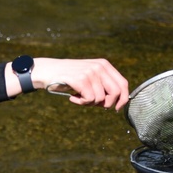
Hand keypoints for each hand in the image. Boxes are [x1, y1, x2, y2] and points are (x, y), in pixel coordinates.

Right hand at [9, 57, 129, 110]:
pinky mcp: (81, 80)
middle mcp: (99, 67)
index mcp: (104, 65)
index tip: (116, 108)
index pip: (123, 84)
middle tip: (93, 103)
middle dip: (107, 104)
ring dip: (89, 103)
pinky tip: (72, 97)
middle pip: (116, 93)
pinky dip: (80, 103)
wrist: (48, 71)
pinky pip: (89, 100)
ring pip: (101, 99)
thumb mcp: (90, 75)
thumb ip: (103, 84)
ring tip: (78, 97)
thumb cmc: (70, 77)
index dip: (123, 99)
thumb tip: (117, 102)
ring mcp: (91, 72)